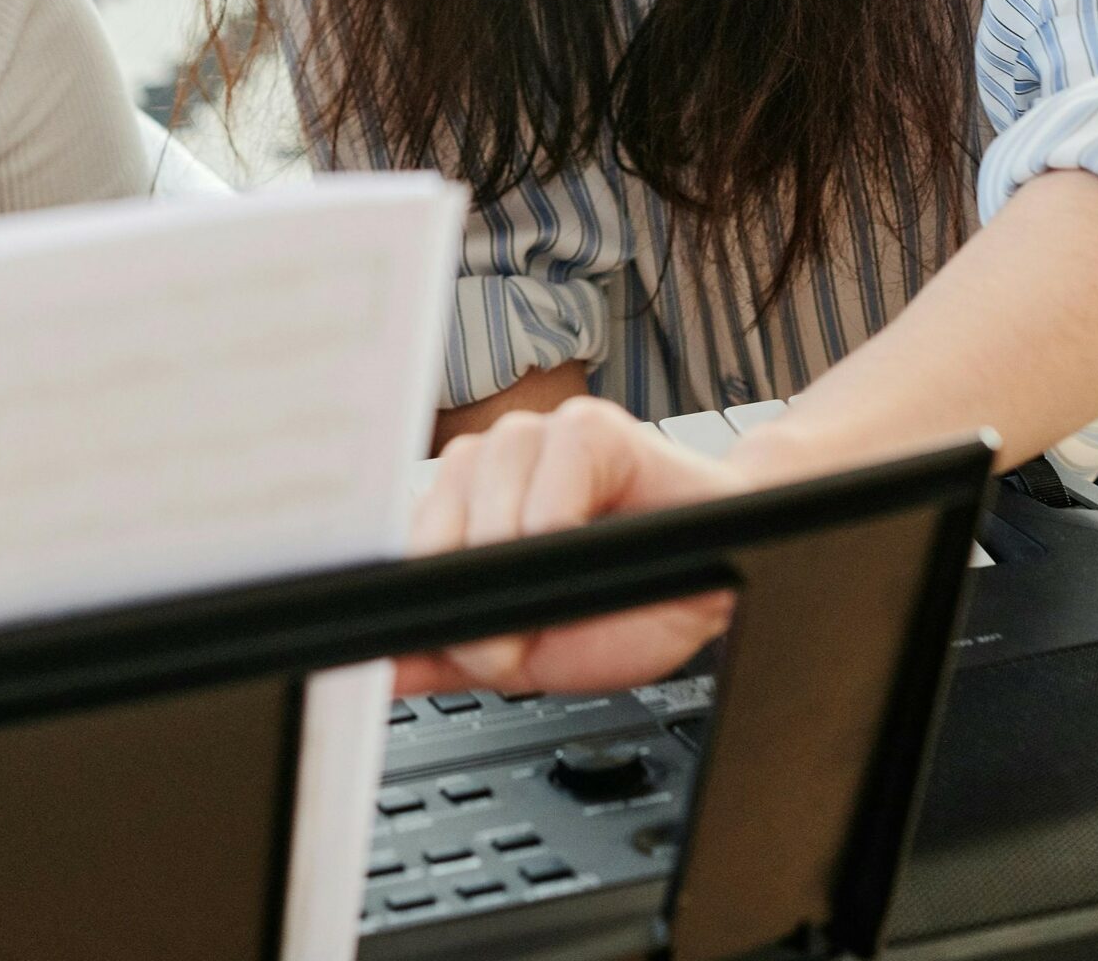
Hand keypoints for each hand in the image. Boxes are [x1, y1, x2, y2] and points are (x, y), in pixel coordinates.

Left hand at [397, 396, 746, 696]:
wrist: (720, 577)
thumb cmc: (628, 602)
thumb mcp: (527, 652)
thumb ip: (450, 651)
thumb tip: (377, 671)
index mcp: (463, 505)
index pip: (407, 547)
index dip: (420, 598)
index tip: (441, 635)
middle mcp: (488, 462)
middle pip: (440, 535)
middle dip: (476, 606)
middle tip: (518, 645)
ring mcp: (535, 436)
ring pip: (489, 509)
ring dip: (519, 574)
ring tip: (561, 601)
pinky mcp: (588, 425)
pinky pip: (550, 483)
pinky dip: (559, 526)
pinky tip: (585, 547)